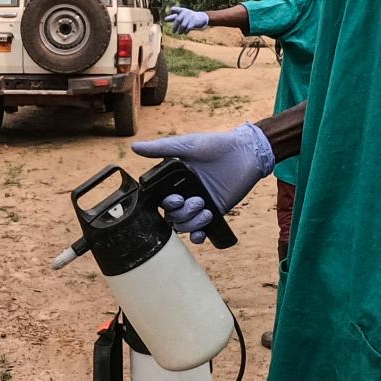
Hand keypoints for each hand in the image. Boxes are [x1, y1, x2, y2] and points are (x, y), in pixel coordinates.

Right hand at [130, 124, 273, 243]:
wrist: (246, 153)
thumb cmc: (215, 145)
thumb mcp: (186, 145)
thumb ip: (161, 149)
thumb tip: (134, 147)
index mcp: (174, 181)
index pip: (160, 200)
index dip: (166, 204)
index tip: (176, 199)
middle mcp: (184, 194)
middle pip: (172, 215)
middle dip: (182, 213)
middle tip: (197, 201)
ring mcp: (199, 204)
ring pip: (184, 225)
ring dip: (192, 223)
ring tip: (206, 210)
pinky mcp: (215, 212)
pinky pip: (201, 231)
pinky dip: (198, 236)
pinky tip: (201, 234)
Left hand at [165, 7, 208, 33]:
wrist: (201, 18)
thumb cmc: (188, 17)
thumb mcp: (181, 16)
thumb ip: (173, 17)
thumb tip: (164, 19)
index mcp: (181, 10)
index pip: (175, 9)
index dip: (172, 11)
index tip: (167, 16)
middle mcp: (185, 12)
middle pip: (178, 20)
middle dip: (175, 27)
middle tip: (173, 31)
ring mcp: (190, 17)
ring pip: (183, 25)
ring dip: (180, 30)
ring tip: (179, 33)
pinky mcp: (194, 22)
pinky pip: (188, 28)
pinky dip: (185, 31)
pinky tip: (184, 33)